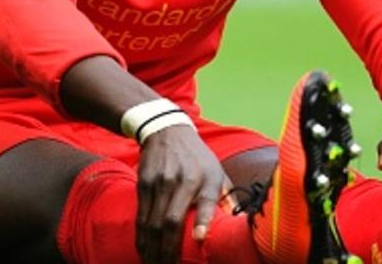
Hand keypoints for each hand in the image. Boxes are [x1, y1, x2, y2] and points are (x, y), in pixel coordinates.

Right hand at [136, 125, 227, 262]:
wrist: (167, 131)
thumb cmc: (197, 157)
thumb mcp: (217, 172)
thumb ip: (225, 198)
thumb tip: (239, 226)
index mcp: (204, 178)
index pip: (205, 201)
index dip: (202, 221)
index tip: (198, 239)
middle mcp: (180, 181)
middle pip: (170, 222)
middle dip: (168, 251)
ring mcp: (159, 182)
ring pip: (152, 223)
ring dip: (152, 249)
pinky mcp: (144, 184)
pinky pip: (141, 216)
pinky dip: (142, 237)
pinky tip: (145, 250)